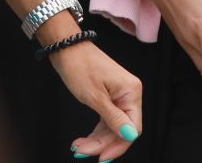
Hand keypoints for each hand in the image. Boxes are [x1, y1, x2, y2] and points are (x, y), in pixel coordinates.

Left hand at [48, 39, 142, 158]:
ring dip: (96, 140)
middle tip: (80, 152)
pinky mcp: (110, 98)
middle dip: (101, 144)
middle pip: (122, 130)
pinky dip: (95, 132)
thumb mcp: (95, 97)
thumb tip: (129, 135)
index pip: (132, 128)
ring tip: (77, 147)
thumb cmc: (81, 69)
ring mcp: (120, 96)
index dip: (118, 145)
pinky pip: (107, 120)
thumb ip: (113, 118)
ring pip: (113, 127)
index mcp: (132, 93)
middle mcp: (129, 95)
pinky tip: (82, 140)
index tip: (100, 158)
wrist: (69, 50)